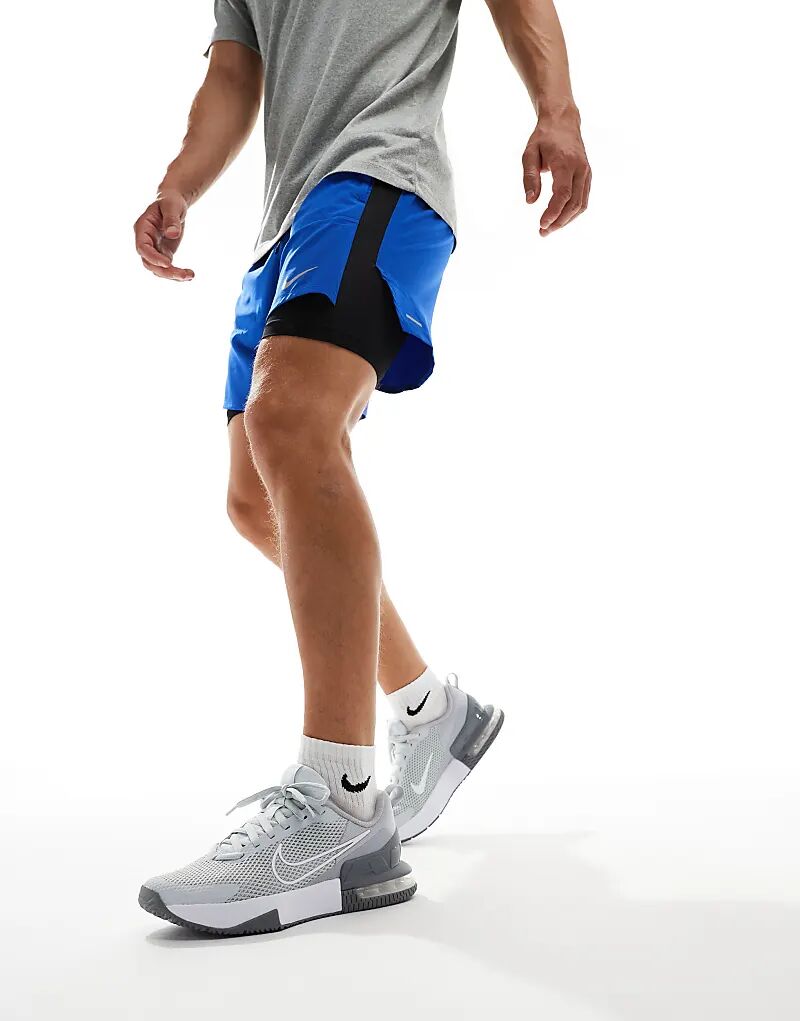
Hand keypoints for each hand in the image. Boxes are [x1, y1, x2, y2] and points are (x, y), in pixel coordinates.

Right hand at [133, 189, 193, 280]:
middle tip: (184, 275)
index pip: (143, 248)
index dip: (153, 257)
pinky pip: (168, 268)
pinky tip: (190, 274)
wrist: (173, 203)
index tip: (168, 263)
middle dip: (165, 271)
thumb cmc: (170, 201)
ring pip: (158, 269)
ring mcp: (154, 249)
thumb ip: (171, 219)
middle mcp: (145, 241)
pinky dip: (178, 273)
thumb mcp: (172, 206)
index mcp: (142, 228)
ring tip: (190, 275)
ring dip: (173, 275)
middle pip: (149, 263)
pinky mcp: (164, 253)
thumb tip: (172, 234)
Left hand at [522, 116, 590, 236]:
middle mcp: (580, 169)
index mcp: (565, 162)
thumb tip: (530, 202)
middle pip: (574, 203)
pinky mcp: (587, 176)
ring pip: (581, 204)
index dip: (553, 212)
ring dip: (566, 220)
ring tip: (550, 229)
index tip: (542, 224)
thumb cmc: (544, 137)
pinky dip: (572, 213)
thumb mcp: (529, 153)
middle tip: (542, 232)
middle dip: (559, 221)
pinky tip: (560, 219)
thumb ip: (529, 177)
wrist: (563, 121)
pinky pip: (583, 200)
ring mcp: (586, 173)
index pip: (563, 194)